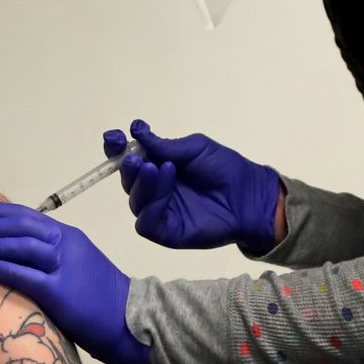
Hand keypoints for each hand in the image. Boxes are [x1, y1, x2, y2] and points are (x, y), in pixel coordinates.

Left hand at [0, 203, 150, 363]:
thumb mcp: (73, 264)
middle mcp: (64, 243)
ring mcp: (64, 265)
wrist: (131, 319)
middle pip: (16, 224)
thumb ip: (45, 254)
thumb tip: (7, 251)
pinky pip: (26, 274)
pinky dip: (2, 266)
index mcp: (65, 234)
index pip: (21, 214)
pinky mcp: (62, 291)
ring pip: (19, 244)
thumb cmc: (98, 297)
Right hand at [109, 120, 283, 254]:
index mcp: (158, 167)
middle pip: (128, 180)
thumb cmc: (225, 170)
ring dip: (141, 182)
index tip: (113, 137)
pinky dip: (151, 202)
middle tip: (134, 155)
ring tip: (154, 167)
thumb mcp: (196, 148)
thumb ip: (167, 145)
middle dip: (126, 166)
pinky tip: (165, 182)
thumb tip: (137, 131)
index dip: (116, 148)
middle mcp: (154, 190)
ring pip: (135, 200)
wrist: (249, 197)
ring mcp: (160, 212)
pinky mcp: (166, 232)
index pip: (129, 159)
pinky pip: (147, 221)